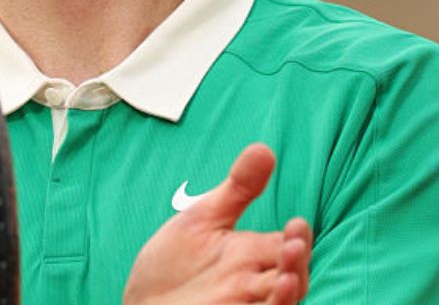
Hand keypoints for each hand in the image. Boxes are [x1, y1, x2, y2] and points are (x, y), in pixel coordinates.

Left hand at [123, 144, 311, 303]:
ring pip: (282, 300)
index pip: (286, 244)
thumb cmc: (173, 265)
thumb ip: (237, 188)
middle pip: (292, 273)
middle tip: (294, 243)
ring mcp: (244, 304)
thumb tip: (265, 148)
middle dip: (297, 261)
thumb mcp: (203, 219)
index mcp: (251, 254)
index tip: (296, 225)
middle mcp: (253, 282)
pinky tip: (275, 294)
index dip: (296, 237)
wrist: (142, 303)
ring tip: (288, 275)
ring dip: (290, 289)